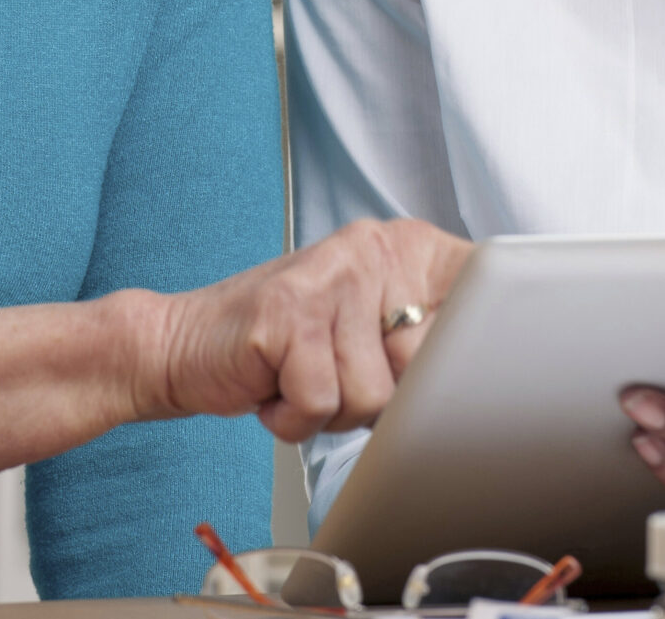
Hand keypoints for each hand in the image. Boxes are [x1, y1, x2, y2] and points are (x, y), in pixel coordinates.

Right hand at [139, 219, 472, 442]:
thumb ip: (420, 345)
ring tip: (299, 378)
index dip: (474, 346)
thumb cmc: (282, 349)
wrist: (183, 345)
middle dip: (383, 397)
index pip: (481, 288)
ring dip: (330, 411)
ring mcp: (329, 278)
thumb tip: (477, 380)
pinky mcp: (288, 314)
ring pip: (373, 395)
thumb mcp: (365, 338)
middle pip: (427, 366)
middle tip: (336, 374)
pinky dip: (292, 416)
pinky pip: (322, 403)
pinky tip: (272, 386)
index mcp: (400, 247)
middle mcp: (369, 250)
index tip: (454, 366)